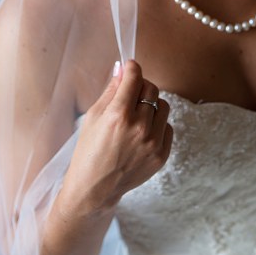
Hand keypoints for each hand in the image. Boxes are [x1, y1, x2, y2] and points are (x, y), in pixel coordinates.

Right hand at [60, 60, 171, 216]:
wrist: (95, 188)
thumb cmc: (88, 151)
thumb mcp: (92, 117)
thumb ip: (111, 91)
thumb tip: (122, 70)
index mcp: (119, 115)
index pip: (135, 78)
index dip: (132, 68)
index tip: (130, 66)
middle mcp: (139, 127)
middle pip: (151, 89)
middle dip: (140, 86)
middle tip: (131, 93)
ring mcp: (153, 142)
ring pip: (163, 106)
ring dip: (151, 105)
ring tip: (137, 115)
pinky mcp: (161, 155)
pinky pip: (167, 126)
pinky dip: (156, 124)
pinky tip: (141, 133)